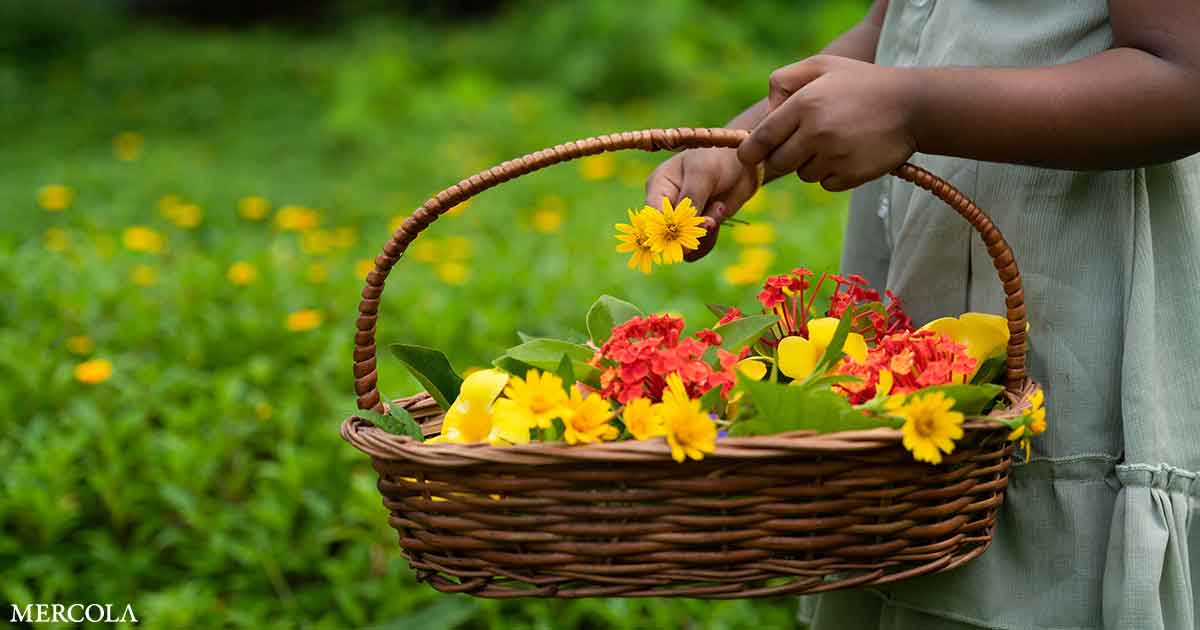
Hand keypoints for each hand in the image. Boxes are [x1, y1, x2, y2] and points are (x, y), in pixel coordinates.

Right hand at [644, 147, 759, 260]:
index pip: (652, 216)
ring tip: (719, 207)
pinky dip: (710, 238)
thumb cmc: (717, 157)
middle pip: (666, 236)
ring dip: (704, 234)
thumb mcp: (702, 174)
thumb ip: (691, 199)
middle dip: (689, 233)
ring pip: (682, 246)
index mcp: (658, 187)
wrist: (742, 161)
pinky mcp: (696, 229)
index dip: (664, 230)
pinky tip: (721, 212)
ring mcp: (681, 220)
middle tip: (711, 219)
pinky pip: (698, 247)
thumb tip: (681, 228)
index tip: (685, 233)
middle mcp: (665, 206)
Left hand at [738, 55, 918, 191]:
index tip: (748, 156)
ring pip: (803, 175)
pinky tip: (848, 154)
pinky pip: (826, 184)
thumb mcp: (823, 65)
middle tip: (803, 142)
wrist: (913, 106)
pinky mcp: (852, 175)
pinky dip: (832, 174)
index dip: (750, 152)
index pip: (761, 139)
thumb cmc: (862, 83)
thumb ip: (784, 79)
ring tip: (834, 141)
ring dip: (811, 164)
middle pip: (778, 162)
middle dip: (784, 155)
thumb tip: (766, 111)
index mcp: (805, 104)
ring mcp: (835, 156)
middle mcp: (817, 132)